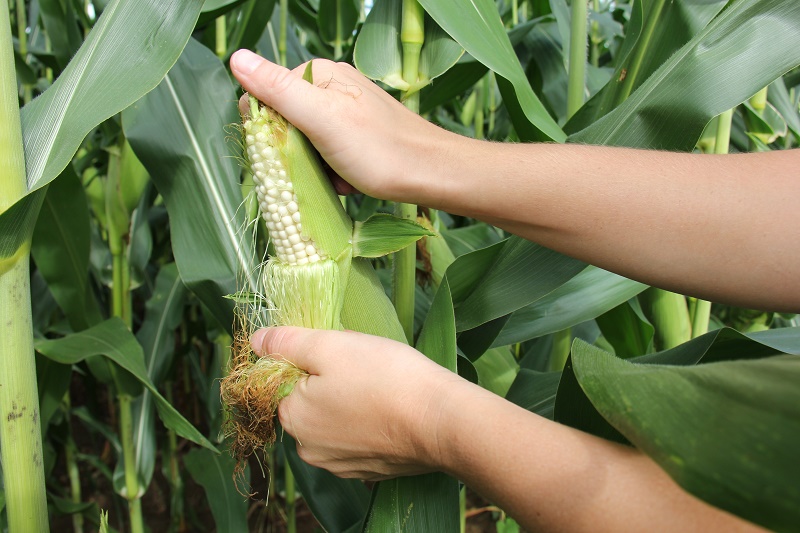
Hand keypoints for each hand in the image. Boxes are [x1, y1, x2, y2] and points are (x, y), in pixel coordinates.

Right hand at [230, 50, 455, 204]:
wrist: (432, 175)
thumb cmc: (380, 149)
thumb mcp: (322, 118)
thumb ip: (279, 90)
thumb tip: (235, 58)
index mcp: (319, 74)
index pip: (265, 96)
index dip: (266, 129)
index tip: (284, 154)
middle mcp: (331, 87)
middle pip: (284, 122)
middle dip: (292, 152)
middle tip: (317, 168)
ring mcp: (345, 112)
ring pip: (304, 143)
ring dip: (313, 166)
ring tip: (336, 176)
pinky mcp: (356, 136)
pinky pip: (325, 155)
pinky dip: (331, 172)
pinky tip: (347, 181)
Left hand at [250, 326, 465, 479]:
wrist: (441, 421)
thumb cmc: (385, 377)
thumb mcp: (331, 346)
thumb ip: (288, 342)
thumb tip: (255, 340)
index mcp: (293, 418)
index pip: (284, 381)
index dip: (310, 360)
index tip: (341, 354)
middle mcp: (310, 450)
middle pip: (309, 402)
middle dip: (330, 381)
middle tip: (363, 365)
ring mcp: (341, 465)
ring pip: (335, 420)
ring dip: (350, 402)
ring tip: (380, 386)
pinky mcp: (370, 470)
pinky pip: (359, 438)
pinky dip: (369, 423)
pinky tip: (390, 409)